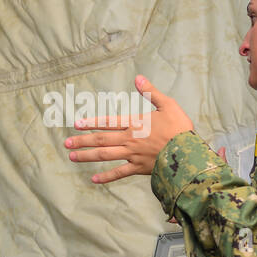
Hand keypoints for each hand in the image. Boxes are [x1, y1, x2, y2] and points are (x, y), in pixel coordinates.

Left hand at [64, 75, 193, 183]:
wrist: (189, 153)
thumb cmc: (180, 127)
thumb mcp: (168, 105)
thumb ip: (151, 92)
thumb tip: (138, 77)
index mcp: (135, 123)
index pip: (108, 121)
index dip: (91, 122)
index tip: (76, 124)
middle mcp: (130, 139)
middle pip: (101, 139)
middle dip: (82, 141)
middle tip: (66, 143)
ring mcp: (133, 155)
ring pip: (105, 155)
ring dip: (87, 156)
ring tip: (72, 156)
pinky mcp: (139, 168)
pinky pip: (119, 173)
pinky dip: (106, 177)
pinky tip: (94, 179)